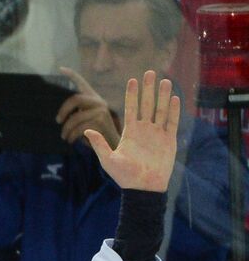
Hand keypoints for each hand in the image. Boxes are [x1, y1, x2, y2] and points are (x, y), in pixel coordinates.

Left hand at [56, 67, 120, 150]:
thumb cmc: (96, 135)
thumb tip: (61, 116)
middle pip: (76, 98)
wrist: (112, 148)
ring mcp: (101, 110)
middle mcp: (99, 102)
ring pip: (76, 116)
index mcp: (94, 100)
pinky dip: (71, 135)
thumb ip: (78, 114)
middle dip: (63, 110)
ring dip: (66, 129)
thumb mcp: (85, 122)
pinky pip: (79, 127)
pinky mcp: (101, 120)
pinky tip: (71, 140)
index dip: (72, 75)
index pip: (82, 84)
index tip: (61, 68)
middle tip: (58, 121)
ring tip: (64, 137)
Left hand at [86, 72, 179, 192]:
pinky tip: (174, 98)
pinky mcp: (169, 141)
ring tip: (164, 80)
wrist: (143, 188)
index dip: (131, 95)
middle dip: (147, 89)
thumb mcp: (108, 159)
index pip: (130, 109)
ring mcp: (157, 134)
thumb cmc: (124, 176)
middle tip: (149, 72)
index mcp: (129, 132)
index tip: (132, 80)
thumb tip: (86, 130)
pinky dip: (173, 111)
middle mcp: (144, 130)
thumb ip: (99, 144)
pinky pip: (171, 123)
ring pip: (161, 110)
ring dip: (163, 96)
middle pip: (147, 105)